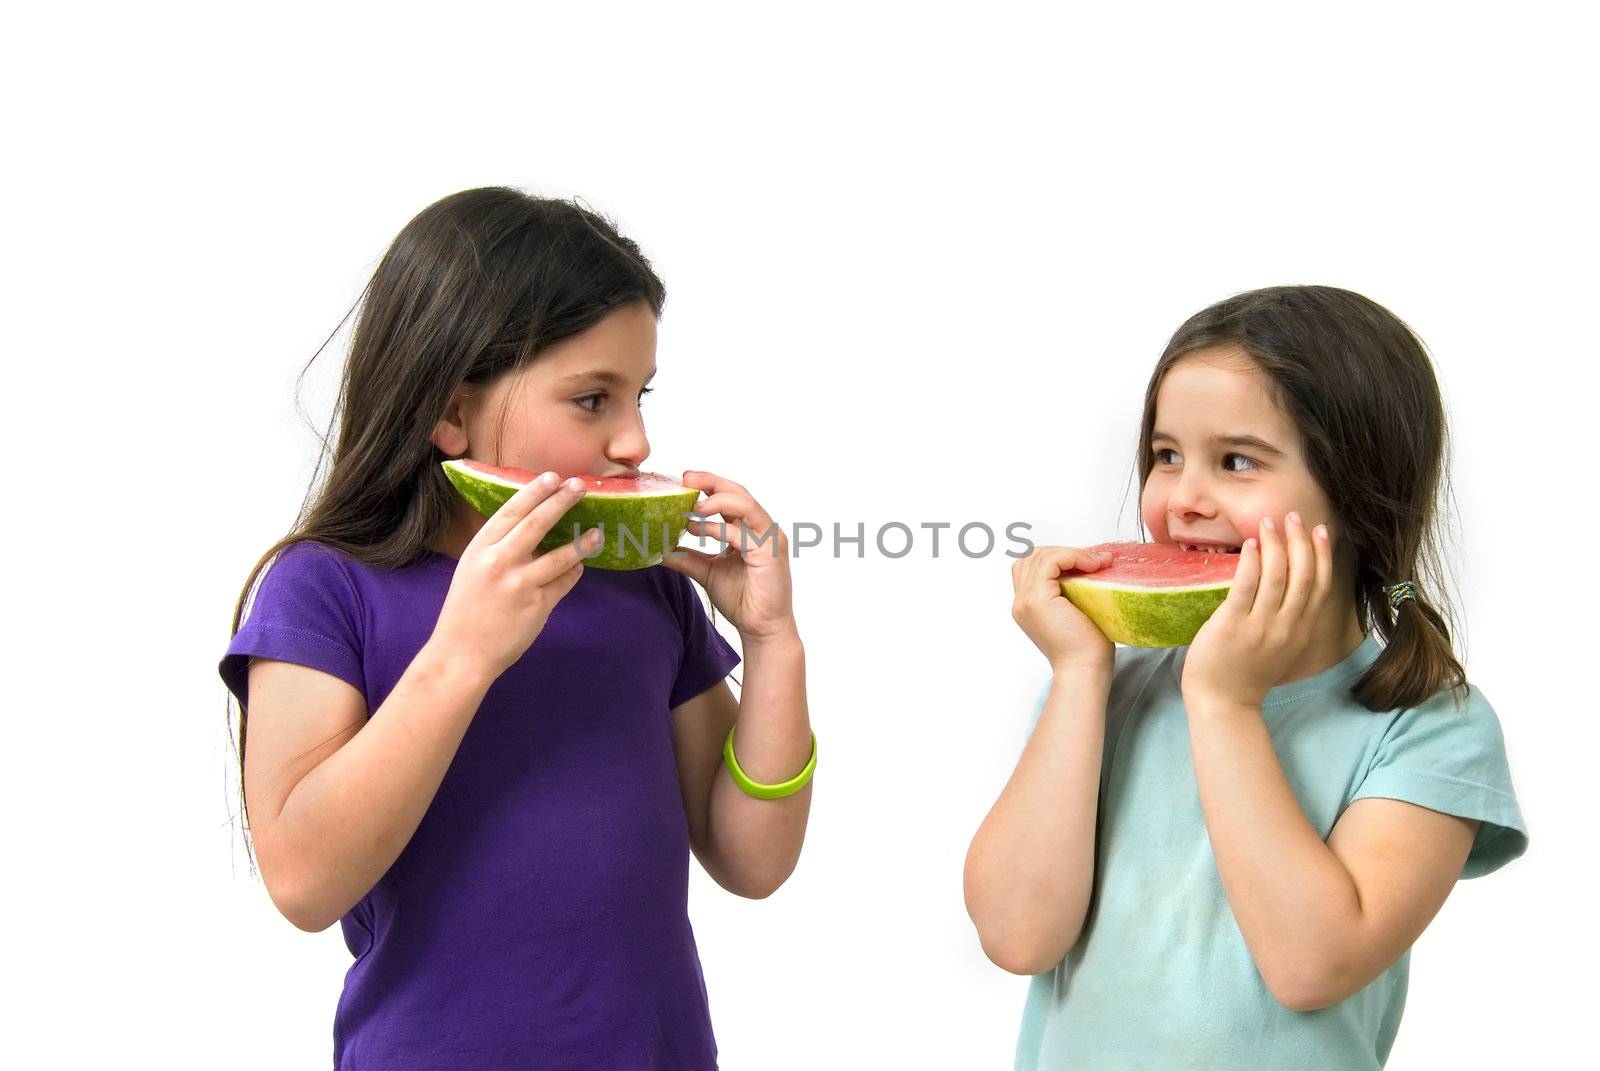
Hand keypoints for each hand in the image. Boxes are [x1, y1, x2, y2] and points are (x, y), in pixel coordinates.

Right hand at [429, 472, 601, 680]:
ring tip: (596, 533)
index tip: (552, 477)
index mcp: (480, 548)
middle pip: (538, 523)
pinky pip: (564, 582)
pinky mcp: (538, 606)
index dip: (535, 491)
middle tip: (580, 487)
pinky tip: (578, 567)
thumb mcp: (472, 568)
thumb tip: (533, 524)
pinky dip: (573, 572)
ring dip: (582, 542)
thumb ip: (499, 547)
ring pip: (561, 555)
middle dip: (562, 501)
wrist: (462, 653)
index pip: (511, 510)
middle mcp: (500, 562)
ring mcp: (520, 584)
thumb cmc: (467, 609)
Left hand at [660, 470, 795, 643]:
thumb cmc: (742, 599)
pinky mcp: (770, 554)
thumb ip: (686, 557)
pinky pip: (743, 533)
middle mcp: (762, 529)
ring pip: (745, 505)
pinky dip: (719, 528)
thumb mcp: (707, 571)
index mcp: (750, 529)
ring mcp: (769, 539)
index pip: (731, 497)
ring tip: (693, 505)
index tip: (684, 480)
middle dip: (712, 483)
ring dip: (717, 500)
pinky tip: (698, 529)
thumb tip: (658, 548)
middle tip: (686, 479)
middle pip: (739, 493)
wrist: (761, 628)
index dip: (709, 485)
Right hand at [1010, 546, 1114, 674]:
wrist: (1085, 670)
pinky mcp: (1037, 600)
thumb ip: (1070, 591)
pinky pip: (1051, 561)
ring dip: (1071, 553)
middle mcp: (1020, 602)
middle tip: (1093, 560)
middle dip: (1063, 553)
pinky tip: (1091, 565)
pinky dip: (1072, 556)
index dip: (1058, 558)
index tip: (1088, 565)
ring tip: (1096, 562)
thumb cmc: (1088, 649)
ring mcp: (1025, 600)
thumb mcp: (1076, 612)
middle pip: (1032, 557)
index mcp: (1027, 606)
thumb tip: (1087, 567)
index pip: (1031, 567)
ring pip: (1040, 556)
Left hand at [1182, 512, 1333, 707]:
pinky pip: (1246, 587)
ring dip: (1275, 545)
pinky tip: (1250, 544)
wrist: (1223, 702)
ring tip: (1269, 522)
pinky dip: (1251, 563)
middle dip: (1300, 542)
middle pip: (1302, 576)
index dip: (1321, 556)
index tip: (1318, 531)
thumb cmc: (1246, 674)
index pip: (1319, 586)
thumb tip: (1288, 587)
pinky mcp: (1232, 626)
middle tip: (1294, 516)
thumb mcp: (1280, 649)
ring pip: (1277, 577)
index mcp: (1300, 632)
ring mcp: (1260, 628)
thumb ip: (1288, 622)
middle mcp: (1286, 628)